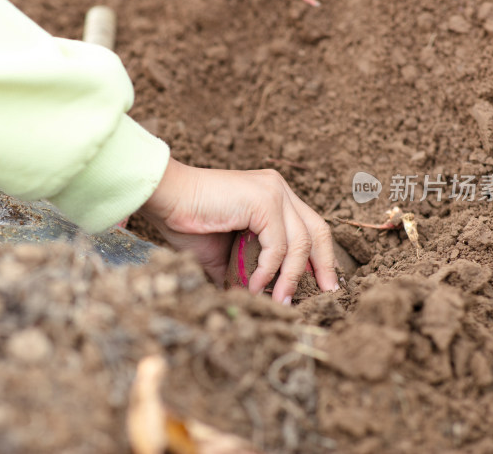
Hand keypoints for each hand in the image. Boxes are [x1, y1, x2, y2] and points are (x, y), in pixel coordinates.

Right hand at [138, 158, 337, 304]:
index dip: (320, 257)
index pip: (310, 227)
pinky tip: (255, 287)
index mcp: (274, 196)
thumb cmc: (188, 222)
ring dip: (291, 278)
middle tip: (327, 295)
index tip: (323, 285)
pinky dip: (269, 271)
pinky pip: (278, 246)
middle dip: (324, 266)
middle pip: (317, 231)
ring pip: (300, 243)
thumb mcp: (225, 255)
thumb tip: (260, 301)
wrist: (166, 198)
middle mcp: (279, 189)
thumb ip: (247, 271)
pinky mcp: (264, 200)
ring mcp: (274, 192)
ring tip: (280, 302)